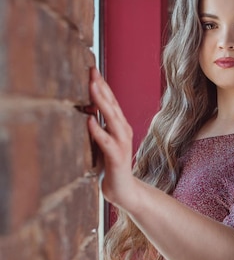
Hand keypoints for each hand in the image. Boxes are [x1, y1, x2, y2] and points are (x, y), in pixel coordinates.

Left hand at [87, 67, 135, 206]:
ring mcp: (121, 144)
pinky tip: (90, 121)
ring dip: (101, 102)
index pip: (111, 101)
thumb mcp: (103, 142)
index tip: (92, 69)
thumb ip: (97, 127)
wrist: (124, 191)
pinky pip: (106, 142)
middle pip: (112, 105)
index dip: (102, 85)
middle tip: (92, 71)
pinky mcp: (117, 158)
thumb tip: (84, 112)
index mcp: (119, 126)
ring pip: (112, 119)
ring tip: (92, 87)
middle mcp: (123, 131)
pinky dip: (98, 131)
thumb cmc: (111, 166)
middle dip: (102, 87)